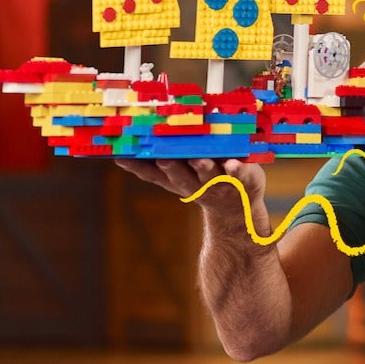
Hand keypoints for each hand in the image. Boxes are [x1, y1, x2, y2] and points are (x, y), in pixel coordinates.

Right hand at [113, 157, 266, 215]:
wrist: (237, 209)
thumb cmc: (202, 185)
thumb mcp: (177, 180)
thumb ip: (154, 168)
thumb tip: (120, 154)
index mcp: (178, 180)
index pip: (154, 174)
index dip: (139, 167)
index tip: (123, 157)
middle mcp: (196, 183)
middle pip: (180, 175)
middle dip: (171, 167)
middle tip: (162, 157)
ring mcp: (220, 182)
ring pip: (209, 174)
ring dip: (202, 167)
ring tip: (197, 159)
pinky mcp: (244, 179)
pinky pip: (241, 175)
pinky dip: (237, 170)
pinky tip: (234, 163)